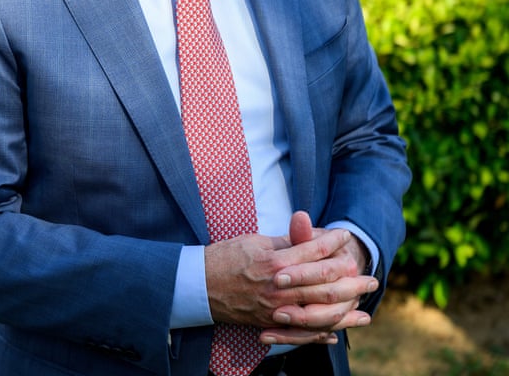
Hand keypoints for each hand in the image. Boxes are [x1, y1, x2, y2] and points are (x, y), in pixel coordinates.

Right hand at [204, 211, 378, 344]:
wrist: (198, 285)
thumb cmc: (224, 257)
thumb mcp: (253, 241)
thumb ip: (283, 242)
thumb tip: (308, 238)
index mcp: (275, 261)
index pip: (314, 250)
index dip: (333, 242)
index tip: (345, 236)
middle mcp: (279, 286)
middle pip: (324, 283)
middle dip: (351, 281)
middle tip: (371, 279)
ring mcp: (275, 308)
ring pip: (319, 312)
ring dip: (345, 312)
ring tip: (365, 310)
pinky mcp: (269, 322)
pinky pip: (301, 333)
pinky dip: (321, 334)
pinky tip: (337, 333)